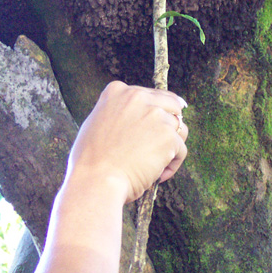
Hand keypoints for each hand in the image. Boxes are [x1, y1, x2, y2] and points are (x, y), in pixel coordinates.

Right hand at [67, 81, 187, 202]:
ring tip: (157, 165)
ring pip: (179, 128)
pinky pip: (181, 149)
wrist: (95, 180)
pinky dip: (173, 164)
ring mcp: (155, 115)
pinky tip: (158, 176)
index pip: (150, 95)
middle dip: (170, 124)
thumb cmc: (90, 161)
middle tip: (162, 145)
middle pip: (171, 104)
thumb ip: (117, 114)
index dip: (155, 112)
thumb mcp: (96, 123)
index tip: (156, 127)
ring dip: (172, 146)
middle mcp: (138, 97)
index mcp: (118, 91)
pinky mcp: (168, 136)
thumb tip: (135, 117)